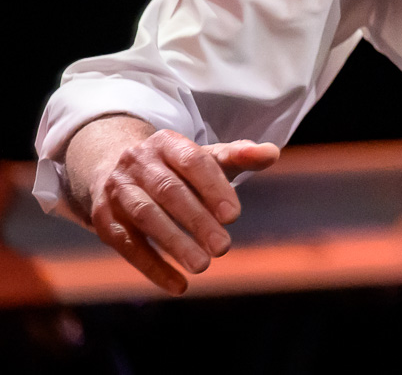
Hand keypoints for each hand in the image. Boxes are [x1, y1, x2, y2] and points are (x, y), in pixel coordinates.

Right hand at [65, 116, 280, 294]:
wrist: (112, 166)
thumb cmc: (176, 167)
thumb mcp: (206, 157)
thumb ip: (240, 156)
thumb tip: (272, 153)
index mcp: (167, 142)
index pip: (193, 161)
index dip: (213, 187)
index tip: (234, 215)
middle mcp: (138, 162)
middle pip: (168, 190)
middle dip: (196, 220)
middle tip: (223, 247)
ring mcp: (117, 190)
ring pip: (144, 216)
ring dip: (173, 243)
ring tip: (202, 266)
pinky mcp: (103, 218)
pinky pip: (126, 244)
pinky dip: (151, 266)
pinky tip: (178, 285)